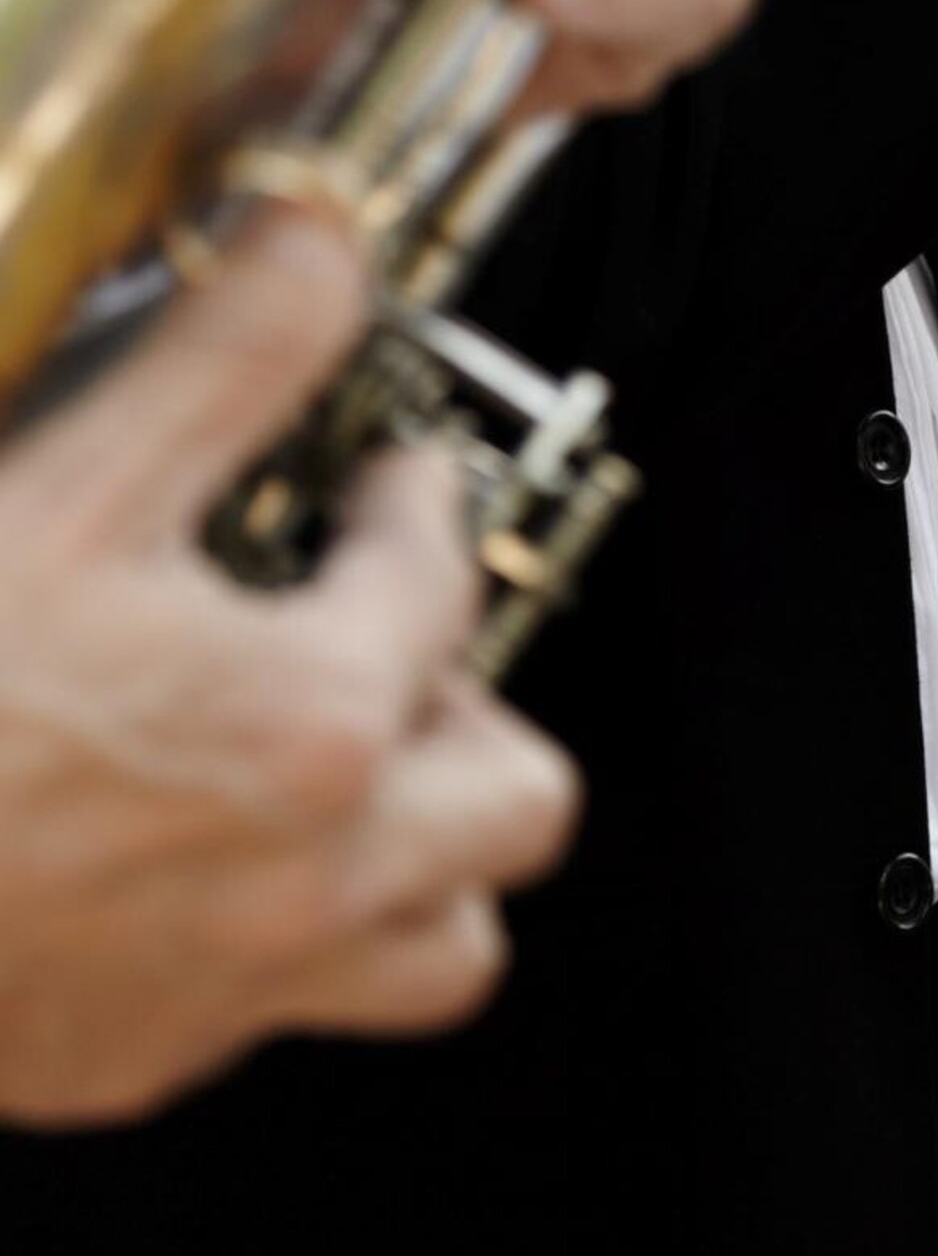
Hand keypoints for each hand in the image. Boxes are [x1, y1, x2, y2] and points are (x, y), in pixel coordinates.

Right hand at [0, 210, 578, 1127]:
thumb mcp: (61, 489)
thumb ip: (224, 362)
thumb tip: (323, 235)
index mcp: (311, 726)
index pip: (441, 577)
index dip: (417, 503)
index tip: (389, 482)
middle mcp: (308, 878)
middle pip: (516, 797)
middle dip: (476, 709)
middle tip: (390, 647)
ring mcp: (229, 987)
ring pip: (441, 944)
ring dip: (421, 859)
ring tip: (339, 776)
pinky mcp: (132, 1062)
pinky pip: (285, 1017)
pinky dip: (280, 944)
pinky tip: (191, 861)